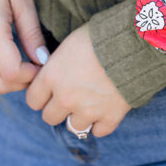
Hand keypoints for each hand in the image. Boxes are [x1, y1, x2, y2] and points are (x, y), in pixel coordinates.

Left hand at [25, 22, 130, 136]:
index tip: (49, 89)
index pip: (33, 100)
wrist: (133, 40)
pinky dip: (100, 122)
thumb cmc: (99, 35)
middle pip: (49, 117)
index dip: (41, 94)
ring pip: (73, 126)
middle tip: (70, 95)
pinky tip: (104, 108)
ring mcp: (88, 110)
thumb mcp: (70, 42)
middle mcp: (66, 97)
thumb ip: (58, 63)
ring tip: (89, 100)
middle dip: (58, 107)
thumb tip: (54, 71)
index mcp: (52, 76)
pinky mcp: (110, 116)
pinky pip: (98, 131)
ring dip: (79, 115)